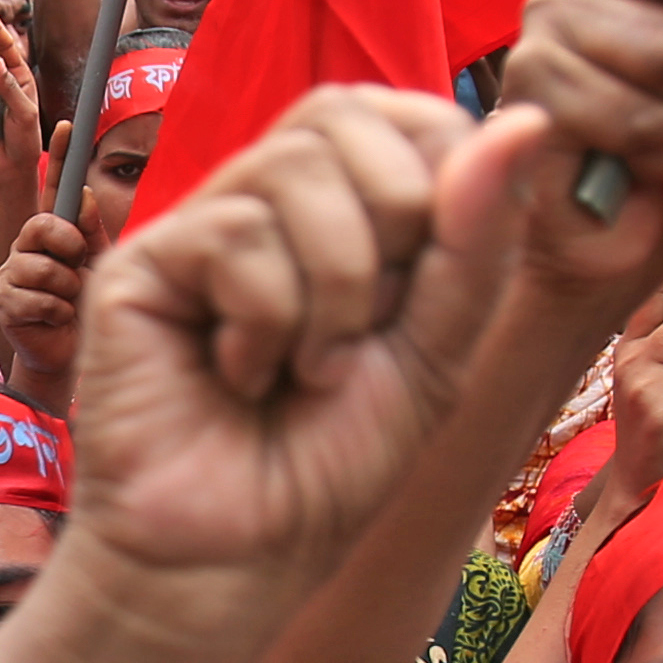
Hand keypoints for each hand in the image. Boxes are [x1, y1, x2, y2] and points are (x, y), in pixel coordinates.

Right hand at [69, 88, 541, 574]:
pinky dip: (266, 319)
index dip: (439, 171)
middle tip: (365, 332)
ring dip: (334, 290)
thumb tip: (525, 116)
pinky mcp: (137, 267)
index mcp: (340, 210)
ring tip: (306, 368)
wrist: (240, 552)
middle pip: (339, 116)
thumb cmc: (329, 462)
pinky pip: (232, 234)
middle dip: (391, 227)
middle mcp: (261, 204)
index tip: (430, 280)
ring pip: (289, 172)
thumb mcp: (438, 349)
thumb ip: (476, 239)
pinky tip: (238, 374)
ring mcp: (196, 231)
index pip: (402, 111)